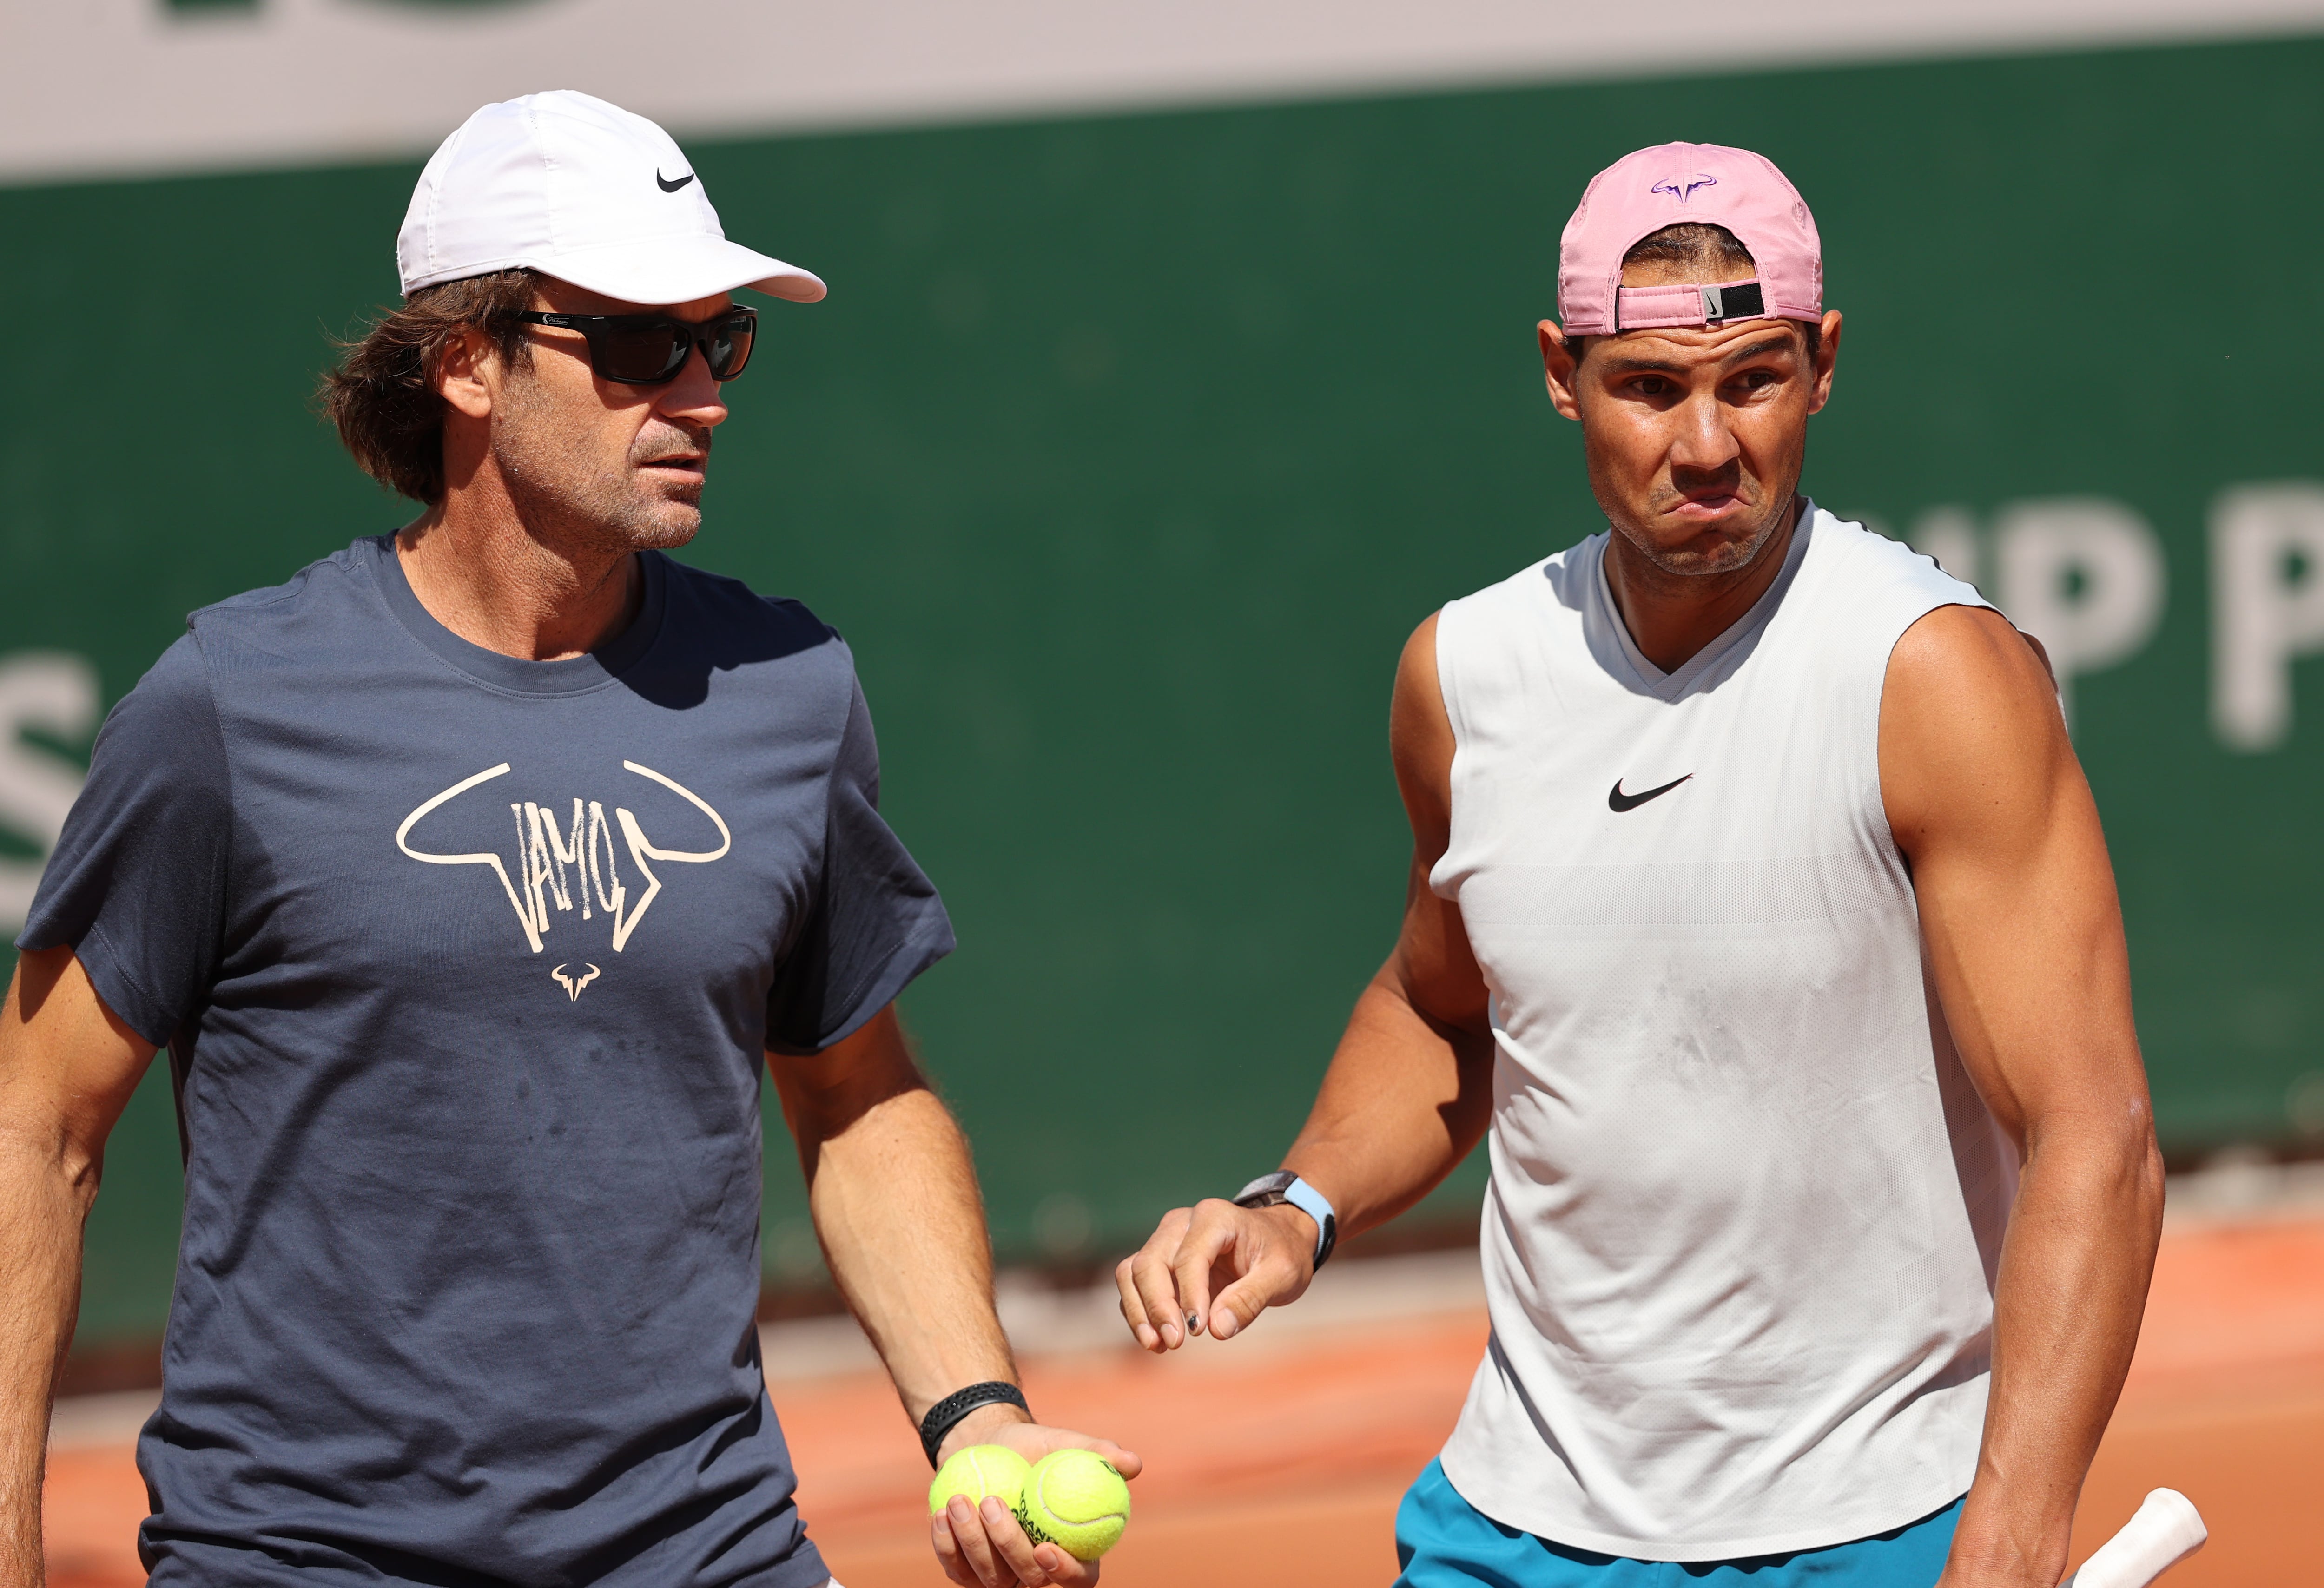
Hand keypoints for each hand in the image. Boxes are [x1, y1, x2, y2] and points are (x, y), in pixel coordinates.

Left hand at [930, 1405, 1142, 1587]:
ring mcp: (1001, 1575)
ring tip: (960, 1501)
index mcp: (1074, 1550)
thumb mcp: (1065, 1443)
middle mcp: (1038, 1571)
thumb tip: (1133, 1464)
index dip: (1065, 1572)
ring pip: (988, 1579)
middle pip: (1029, 1581)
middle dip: (1007, 1546)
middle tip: (992, 1504)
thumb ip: (1098, 1454)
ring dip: (972, 1543)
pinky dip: (947, 1545)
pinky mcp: (967, 1570)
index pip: (1079, 1580)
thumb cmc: (1035, 1447)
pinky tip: (942, 1515)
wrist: (987, 1445)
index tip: (1044, 1546)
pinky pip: (956, 1570)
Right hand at [1115, 1198, 1316, 1350]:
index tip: (1198, 1331)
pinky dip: (1138, 1312)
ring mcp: (1166, 1239)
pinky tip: (1156, 1341)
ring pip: (1133, 1272)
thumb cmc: (1283, 1253)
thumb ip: (1250, 1299)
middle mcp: (1182, 1223)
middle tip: (1175, 1343)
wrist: (1279, 1240)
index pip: (1189, 1257)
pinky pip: (1134, 1284)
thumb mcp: (1282, 1275)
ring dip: (1139, 1311)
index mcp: (1215, 1217)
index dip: (1189, 1296)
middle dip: (1157, 1306)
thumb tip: (1217, 1329)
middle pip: (1150, 1263)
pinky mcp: (1159, 1260)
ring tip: (1157, 1346)